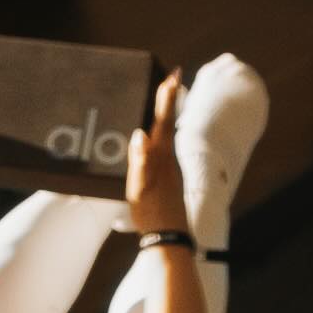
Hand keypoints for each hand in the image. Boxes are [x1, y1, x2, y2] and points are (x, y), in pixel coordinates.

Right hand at [124, 68, 188, 242]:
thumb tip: (140, 133)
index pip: (163, 120)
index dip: (167, 98)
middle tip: (173, 77)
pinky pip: (163, 148)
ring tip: (164, 99)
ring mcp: (169, 169)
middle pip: (168, 123)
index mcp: (160, 158)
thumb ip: (140, 161)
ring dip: (165, 115)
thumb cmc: (152, 213)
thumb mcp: (140, 188)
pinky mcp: (167, 179)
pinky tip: (155, 138)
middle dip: (169, 100)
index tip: (173, 75)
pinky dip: (160, 134)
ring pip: (166, 135)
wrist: (169, 238)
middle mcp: (168, 160)